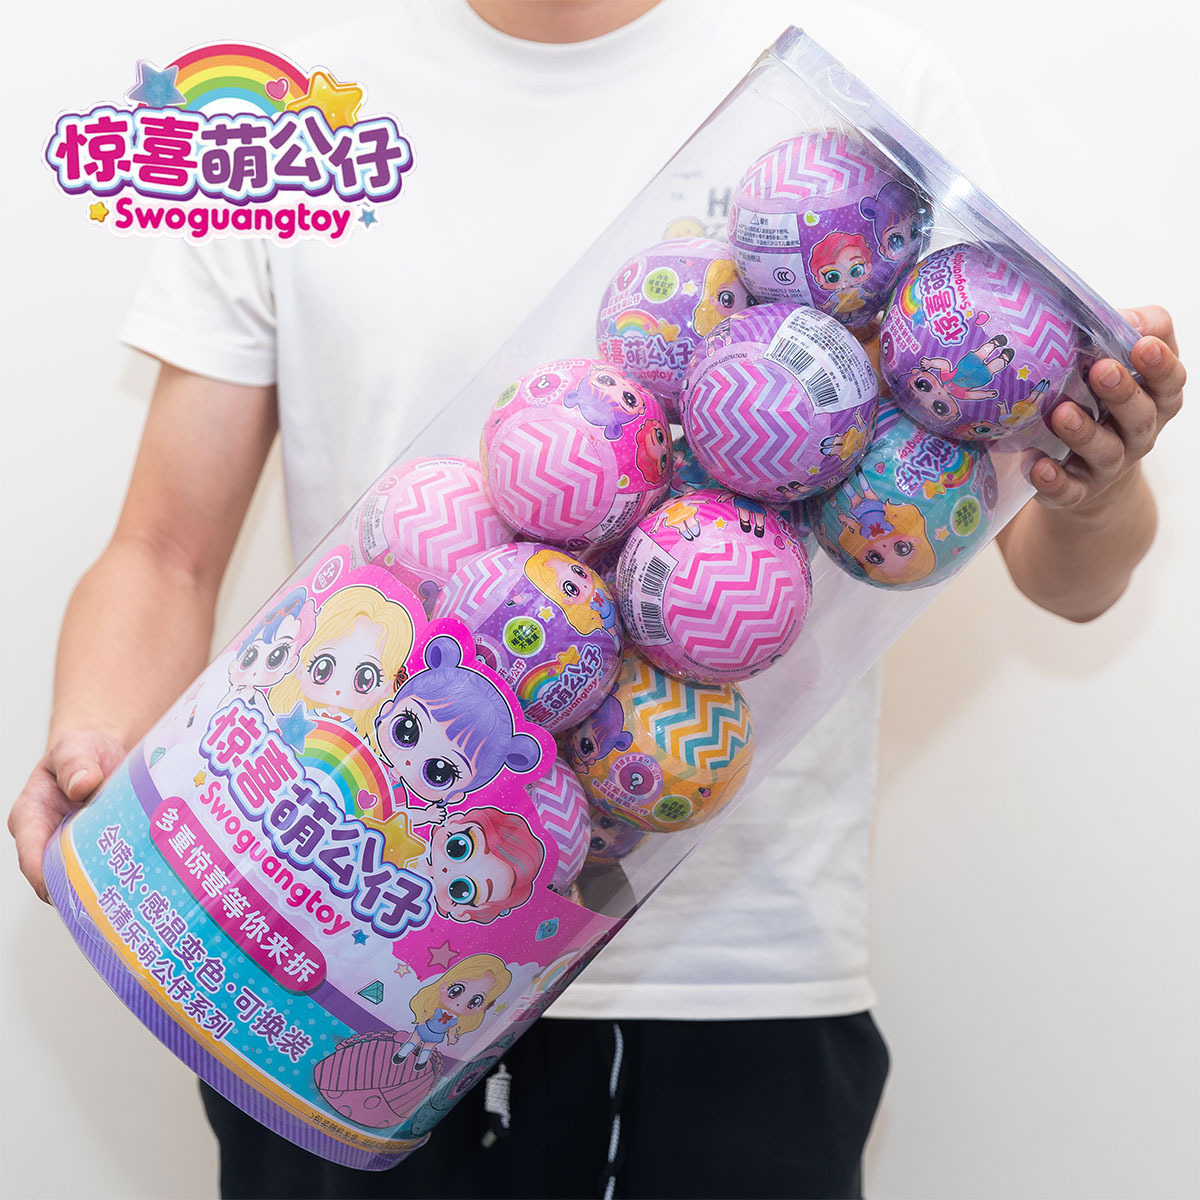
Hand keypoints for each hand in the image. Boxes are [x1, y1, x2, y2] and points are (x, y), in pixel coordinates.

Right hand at [9, 731, 125, 902]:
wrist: (106, 751)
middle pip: (59, 876)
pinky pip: (109, 867)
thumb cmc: (83, 751)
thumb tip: (81, 784)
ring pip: (86, 877)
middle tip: (110, 895)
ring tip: (132, 888)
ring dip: (106, 883)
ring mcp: (76, 847)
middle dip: (82, 889)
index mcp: (31, 818)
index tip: (66, 891)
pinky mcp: (101, 848)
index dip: (45, 878)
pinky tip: (146, 873)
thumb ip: (75, 763)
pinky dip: (123, 871)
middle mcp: (49, 839)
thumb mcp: (75, 747)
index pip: (31, 857)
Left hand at [1030, 306, 1185, 512]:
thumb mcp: (1118, 362)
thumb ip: (1124, 332)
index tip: (1143, 345)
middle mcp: (1138, 433)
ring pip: (1106, 452)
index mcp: (1153, 398)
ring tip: (1062, 413)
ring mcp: (1108, 464)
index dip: (1159, 364)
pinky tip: (1038, 465)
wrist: (1085, 469)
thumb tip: (1122, 317)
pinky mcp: (1077, 490)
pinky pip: (1069, 489)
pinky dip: (1054, 480)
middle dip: (1122, 393)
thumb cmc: (1101, 400)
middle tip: (1100, 370)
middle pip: (1140, 416)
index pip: (1168, 381)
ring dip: (1085, 433)